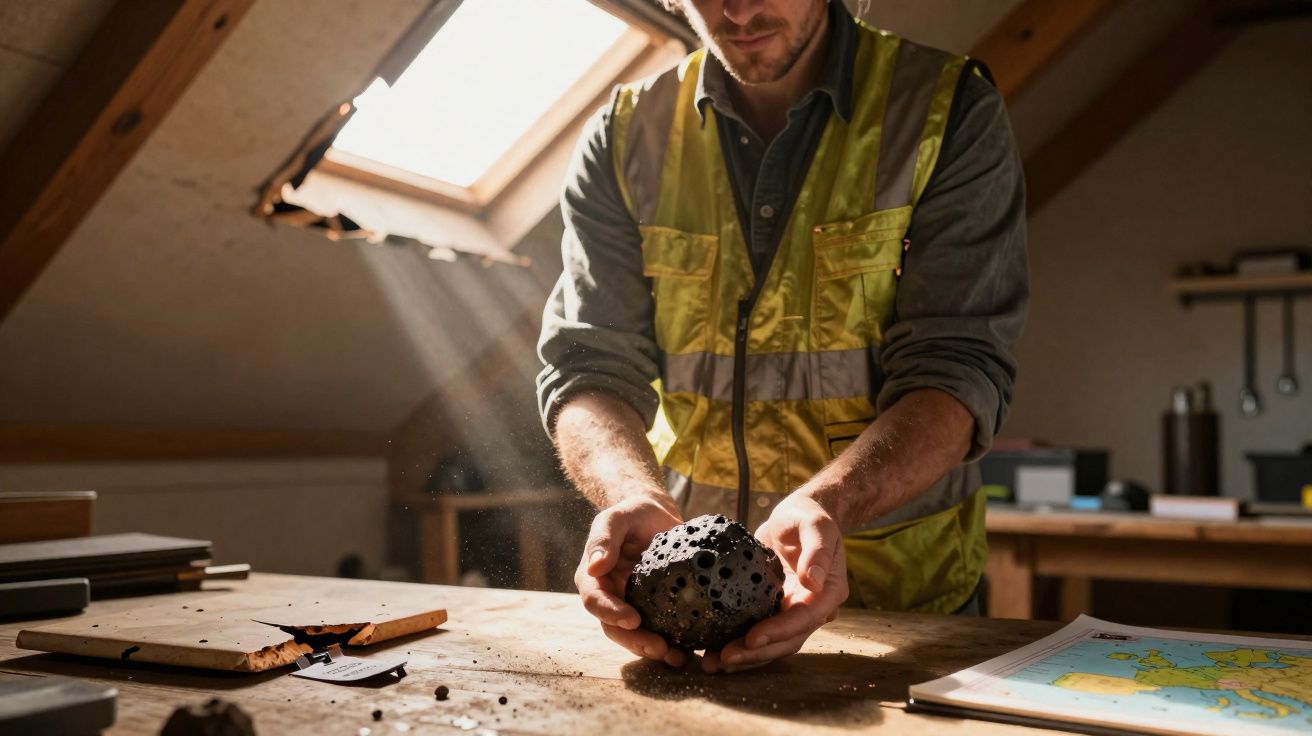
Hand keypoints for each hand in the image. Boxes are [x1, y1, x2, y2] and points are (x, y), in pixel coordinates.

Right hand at [574, 492, 686, 666]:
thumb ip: (604, 537)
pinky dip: (674, 642)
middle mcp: (612, 597)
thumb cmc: (633, 514)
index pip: (595, 601)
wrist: (657, 516)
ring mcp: (634, 605)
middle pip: (616, 628)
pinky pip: (662, 629)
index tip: (633, 619)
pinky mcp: (657, 608)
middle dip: (636, 642)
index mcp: (594, 579)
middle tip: (660, 648)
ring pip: (638, 635)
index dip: (611, 613)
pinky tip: (691, 649)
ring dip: (655, 649)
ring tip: (678, 657)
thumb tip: (595, 565)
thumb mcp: (616, 517)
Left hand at [702, 491, 847, 673]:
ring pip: (770, 644)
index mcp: (827, 594)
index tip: (751, 638)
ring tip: (712, 664)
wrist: (799, 516)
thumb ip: (817, 552)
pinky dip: (737, 644)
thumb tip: (814, 581)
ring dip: (744, 657)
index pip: (803, 619)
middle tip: (724, 658)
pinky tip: (711, 651)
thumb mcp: (815, 526)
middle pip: (785, 641)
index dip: (778, 632)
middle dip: (756, 653)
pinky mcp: (772, 610)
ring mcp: (791, 612)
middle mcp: (812, 610)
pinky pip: (756, 632)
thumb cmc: (808, 517)